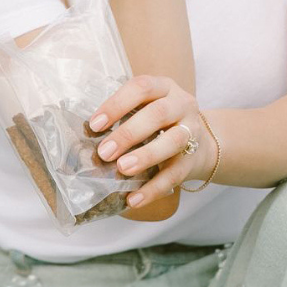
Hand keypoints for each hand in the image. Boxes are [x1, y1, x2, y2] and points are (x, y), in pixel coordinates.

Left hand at [88, 74, 217, 207]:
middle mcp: (182, 105)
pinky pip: (175, 174)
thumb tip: (85, 139)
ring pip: (173, 141)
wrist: (201, 142)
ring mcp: (192, 131)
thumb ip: (122, 117)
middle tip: (104, 152)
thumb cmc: (160, 124)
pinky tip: (134, 199)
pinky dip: (153, 188)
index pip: (142, 87)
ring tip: (123, 169)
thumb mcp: (146, 108)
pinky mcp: (193, 159)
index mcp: (164, 88)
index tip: (95, 125)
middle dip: (129, 133)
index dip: (117, 104)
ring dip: (146, 155)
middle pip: (158, 114)